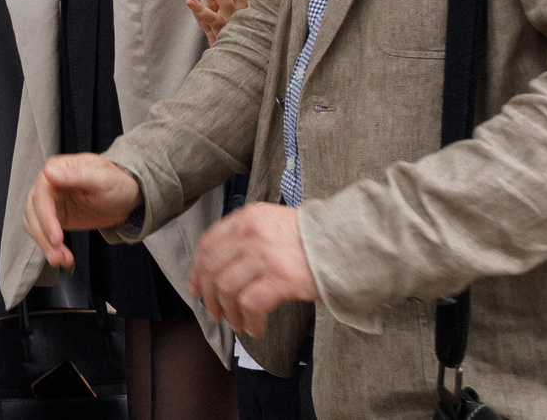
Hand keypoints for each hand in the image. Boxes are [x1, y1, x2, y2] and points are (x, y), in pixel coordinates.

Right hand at [22, 152, 143, 269]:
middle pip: (33, 212)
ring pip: (34, 224)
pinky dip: (48, 246)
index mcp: (57, 169)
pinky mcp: (54, 216)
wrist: (126, 197)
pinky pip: (42, 232)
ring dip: (44, 244)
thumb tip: (49, 172)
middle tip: (57, 255)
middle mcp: (48, 184)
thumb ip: (76, 175)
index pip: (41, 195)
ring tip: (61, 259)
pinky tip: (62, 256)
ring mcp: (50, 201)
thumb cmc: (116, 183)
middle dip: (43, 236)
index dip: (46, 218)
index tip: (56, 237)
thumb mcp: (102, 179)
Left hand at [188, 203, 315, 334]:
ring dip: (229, 312)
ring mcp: (265, 255)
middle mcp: (251, 233)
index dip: (197, 270)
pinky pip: (250, 305)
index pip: (208, 244)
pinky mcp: (281, 278)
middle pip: (212, 267)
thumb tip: (221, 266)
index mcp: (247, 217)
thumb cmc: (316, 239)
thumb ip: (247, 236)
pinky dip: (249, 321)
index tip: (196, 288)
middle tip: (215, 313)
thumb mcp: (274, 223)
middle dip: (208, 296)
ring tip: (238, 324)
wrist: (350, 244)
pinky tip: (256, 328)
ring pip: (226, 288)